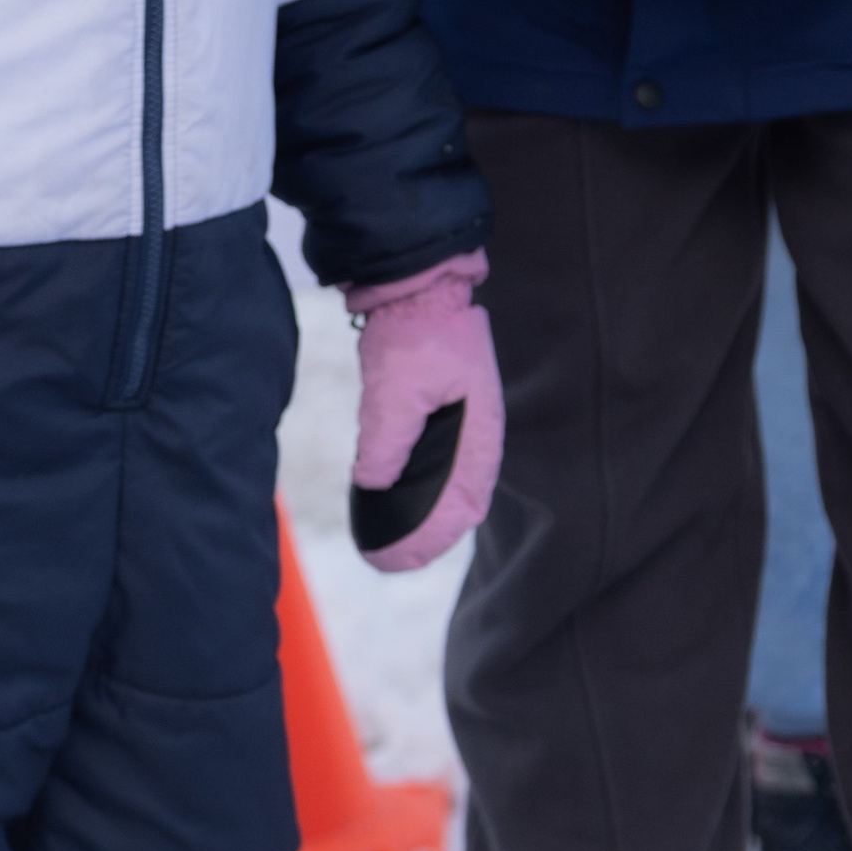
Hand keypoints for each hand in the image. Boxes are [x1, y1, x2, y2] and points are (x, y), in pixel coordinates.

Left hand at [342, 254, 504, 571]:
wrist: (417, 286)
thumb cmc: (416, 333)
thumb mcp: (397, 388)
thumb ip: (387, 439)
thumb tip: (373, 483)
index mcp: (478, 432)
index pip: (464, 503)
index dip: (432, 538)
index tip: (397, 561)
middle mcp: (475, 435)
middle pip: (458, 504)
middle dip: (426, 538)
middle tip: (386, 563)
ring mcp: (460, 425)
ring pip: (446, 487)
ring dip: (421, 518)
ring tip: (386, 545)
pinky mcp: (439, 415)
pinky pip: (432, 465)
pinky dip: (414, 490)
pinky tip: (388, 502)